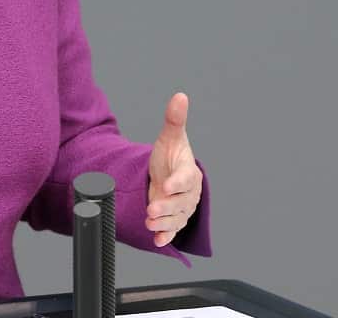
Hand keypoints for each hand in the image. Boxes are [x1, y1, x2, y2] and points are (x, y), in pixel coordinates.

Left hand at [146, 92, 202, 247]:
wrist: (168, 174)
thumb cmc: (171, 156)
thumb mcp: (170, 138)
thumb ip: (174, 120)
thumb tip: (180, 96)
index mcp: (189, 173)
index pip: (186, 178)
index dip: (177, 182)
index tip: (167, 185)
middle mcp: (188, 193)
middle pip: (180, 202)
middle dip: (166, 206)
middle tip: (151, 209)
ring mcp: (181, 207)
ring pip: (176, 218)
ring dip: (164, 223)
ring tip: (149, 224)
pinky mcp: (173, 218)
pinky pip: (172, 229)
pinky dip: (165, 236)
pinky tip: (157, 240)